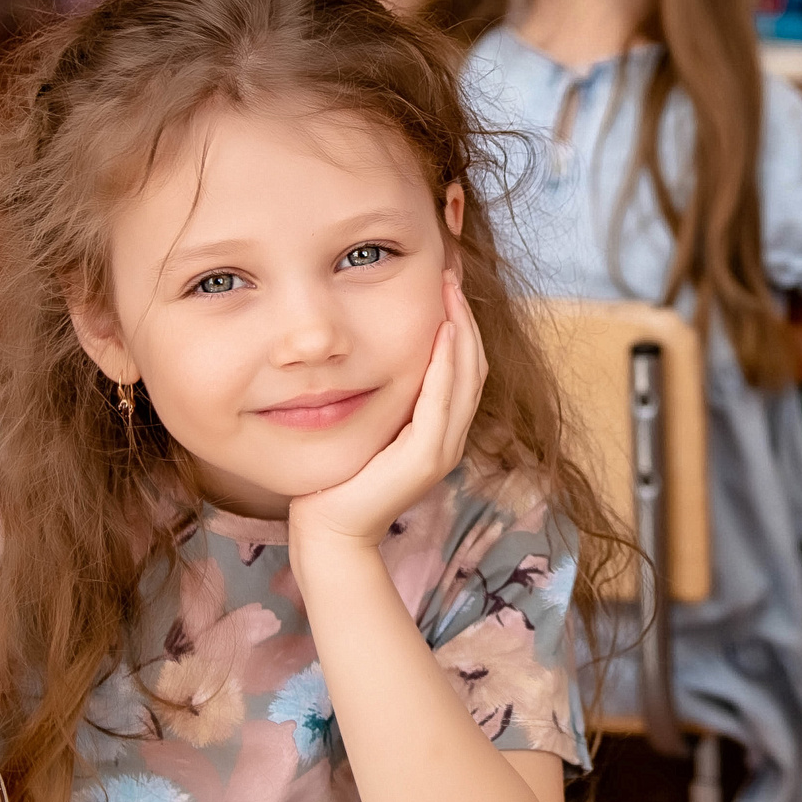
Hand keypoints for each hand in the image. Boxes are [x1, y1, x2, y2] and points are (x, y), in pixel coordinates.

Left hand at [287, 273, 487, 556]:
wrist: (329, 530)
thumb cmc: (339, 478)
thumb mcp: (366, 424)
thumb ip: (381, 397)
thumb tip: (370, 352)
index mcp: (439, 429)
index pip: (462, 367)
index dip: (460, 323)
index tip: (445, 282)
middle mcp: (450, 437)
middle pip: (472, 365)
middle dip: (464, 316)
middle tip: (451, 271)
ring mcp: (442, 450)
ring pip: (466, 377)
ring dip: (461, 330)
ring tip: (449, 289)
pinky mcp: (426, 459)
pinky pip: (443, 401)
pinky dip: (446, 364)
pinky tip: (440, 332)